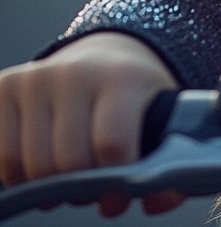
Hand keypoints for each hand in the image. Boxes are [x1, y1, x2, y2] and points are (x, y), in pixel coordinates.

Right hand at [0, 32, 182, 216]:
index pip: (111, 144)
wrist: (103, 57)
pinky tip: (42, 167)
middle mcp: (77, 71)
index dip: (114, 183)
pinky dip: (19, 176)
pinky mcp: (5, 86)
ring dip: (48, 187)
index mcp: (123, 76)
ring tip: (70, 176)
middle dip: (80, 188)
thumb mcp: (162, 117)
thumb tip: (157, 200)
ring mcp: (37, 77)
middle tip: (92, 187)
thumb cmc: (133, 96)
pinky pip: (2, 157)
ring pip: (30, 166)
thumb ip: (168, 162)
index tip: (117, 195)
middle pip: (67, 162)